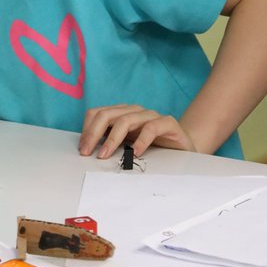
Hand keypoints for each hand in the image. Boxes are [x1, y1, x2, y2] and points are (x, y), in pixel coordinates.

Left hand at [77, 104, 195, 158]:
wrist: (183, 149)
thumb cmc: (151, 147)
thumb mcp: (126, 145)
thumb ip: (110, 143)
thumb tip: (87, 151)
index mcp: (121, 113)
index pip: (97, 113)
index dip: (87, 130)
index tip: (83, 149)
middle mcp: (134, 111)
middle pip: (107, 115)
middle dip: (93, 134)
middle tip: (88, 152)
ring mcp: (150, 115)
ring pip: (126, 120)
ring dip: (112, 139)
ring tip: (105, 155)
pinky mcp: (168, 123)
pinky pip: (152, 127)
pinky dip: (141, 140)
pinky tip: (135, 153)